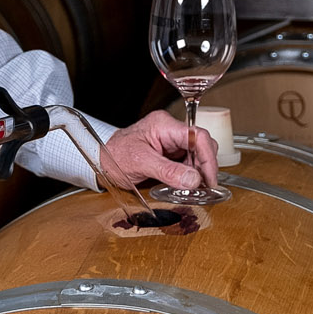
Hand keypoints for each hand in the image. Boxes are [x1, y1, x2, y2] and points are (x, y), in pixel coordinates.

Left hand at [97, 109, 218, 192]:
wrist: (102, 160)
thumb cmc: (116, 155)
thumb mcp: (141, 163)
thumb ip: (168, 171)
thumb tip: (193, 180)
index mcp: (164, 125)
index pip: (197, 136)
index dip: (208, 158)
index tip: (210, 179)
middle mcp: (171, 131)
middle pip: (201, 145)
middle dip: (205, 167)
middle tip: (204, 187)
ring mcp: (172, 142)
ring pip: (198, 155)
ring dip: (198, 173)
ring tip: (193, 189)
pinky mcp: (171, 153)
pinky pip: (189, 163)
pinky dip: (191, 176)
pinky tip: (187, 186)